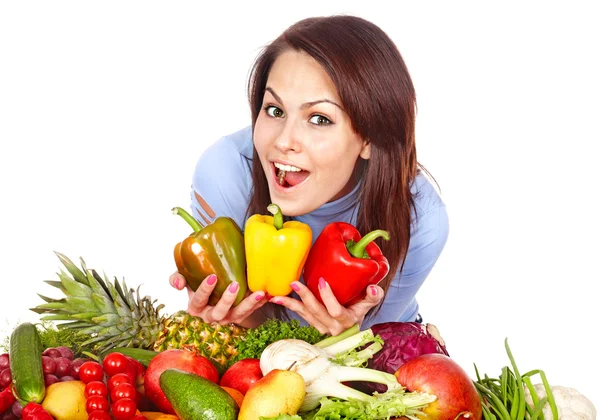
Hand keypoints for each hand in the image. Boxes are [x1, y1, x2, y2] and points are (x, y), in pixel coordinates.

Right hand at [169, 272, 266, 324]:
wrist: (210, 292)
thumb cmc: (196, 284)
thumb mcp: (185, 280)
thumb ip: (177, 278)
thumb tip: (178, 284)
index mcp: (195, 307)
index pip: (198, 300)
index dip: (204, 290)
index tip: (212, 277)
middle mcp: (211, 316)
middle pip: (219, 312)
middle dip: (227, 300)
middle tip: (236, 284)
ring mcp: (226, 318)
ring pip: (238, 315)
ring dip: (249, 304)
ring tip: (260, 293)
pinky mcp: (239, 317)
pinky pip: (251, 312)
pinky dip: (260, 304)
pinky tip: (268, 294)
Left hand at [269, 278, 383, 335]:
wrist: (353, 323)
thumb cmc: (361, 309)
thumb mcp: (369, 303)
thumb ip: (374, 296)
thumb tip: (373, 288)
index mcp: (346, 321)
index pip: (335, 311)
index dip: (328, 298)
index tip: (322, 281)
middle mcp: (332, 327)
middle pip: (316, 312)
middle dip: (305, 297)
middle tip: (294, 283)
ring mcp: (321, 327)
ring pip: (305, 315)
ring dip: (290, 304)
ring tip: (276, 296)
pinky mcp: (314, 324)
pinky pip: (301, 315)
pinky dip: (290, 306)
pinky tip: (278, 299)